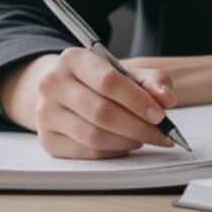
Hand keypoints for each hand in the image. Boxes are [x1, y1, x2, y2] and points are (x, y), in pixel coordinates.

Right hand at [0, 48, 176, 159]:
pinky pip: (87, 152)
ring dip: (127, 141)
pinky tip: (126, 145)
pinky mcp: (47, 140)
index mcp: (72, 59)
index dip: (137, 101)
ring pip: (94, 136)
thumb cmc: (101, 81)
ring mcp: (45, 113)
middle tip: (159, 134)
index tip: (160, 115)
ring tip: (143, 137)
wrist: (65, 92)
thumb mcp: (127, 72)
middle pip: (101, 112)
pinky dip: (113, 152)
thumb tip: (166, 99)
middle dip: (137, 126)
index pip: (108, 82)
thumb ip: (152, 81)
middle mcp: (52, 84)